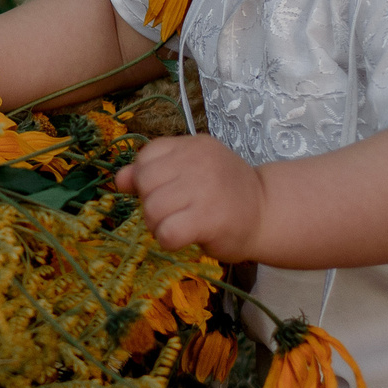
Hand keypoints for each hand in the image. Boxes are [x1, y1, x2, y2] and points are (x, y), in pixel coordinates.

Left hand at [115, 135, 267, 258]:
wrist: (268, 212)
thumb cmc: (225, 192)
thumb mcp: (191, 171)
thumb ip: (154, 170)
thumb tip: (118, 180)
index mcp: (193, 146)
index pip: (147, 156)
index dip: (147, 178)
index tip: (167, 190)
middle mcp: (199, 162)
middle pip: (145, 182)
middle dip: (150, 202)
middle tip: (172, 212)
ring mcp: (205, 189)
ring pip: (153, 209)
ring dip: (158, 224)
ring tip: (178, 225)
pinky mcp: (209, 219)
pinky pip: (167, 232)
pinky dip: (168, 241)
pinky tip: (184, 238)